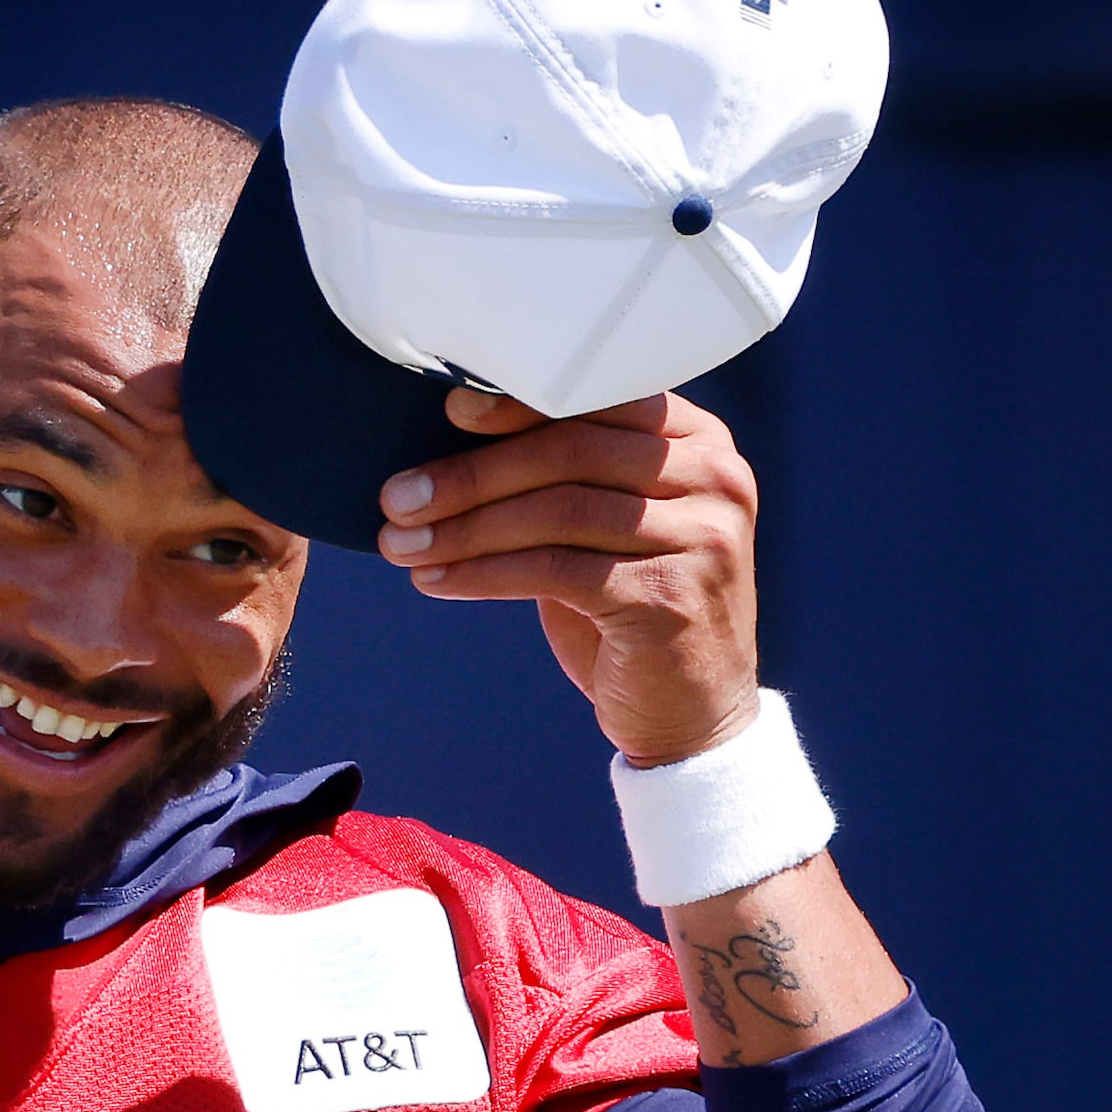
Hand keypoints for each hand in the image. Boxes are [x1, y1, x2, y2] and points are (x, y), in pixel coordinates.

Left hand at [376, 386, 760, 767]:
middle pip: (569, 454)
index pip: (598, 401)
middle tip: (398, 496)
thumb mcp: (609, 525)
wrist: (692, 710)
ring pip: (555, 512)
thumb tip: (450, 440)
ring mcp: (698, 537)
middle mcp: (713, 478)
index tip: (449, 412)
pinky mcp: (667, 596)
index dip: (519, 404)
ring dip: (464, 529)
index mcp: (699, 441)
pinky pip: (553, 569)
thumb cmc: (634, 606)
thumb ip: (565, 475)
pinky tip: (438, 579)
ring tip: (403, 544)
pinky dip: (484, 573)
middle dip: (471, 475)